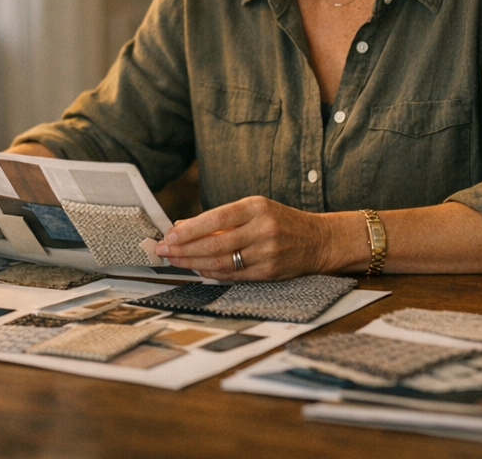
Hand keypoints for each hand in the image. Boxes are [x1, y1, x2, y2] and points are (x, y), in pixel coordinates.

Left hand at [154, 195, 338, 280]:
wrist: (317, 240)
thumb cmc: (280, 221)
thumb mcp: (254, 208)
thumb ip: (220, 218)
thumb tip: (182, 225)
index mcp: (256, 207)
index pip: (216, 218)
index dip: (189, 229)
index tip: (169, 234)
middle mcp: (262, 229)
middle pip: (215, 243)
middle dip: (184, 249)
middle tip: (164, 250)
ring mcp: (266, 253)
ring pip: (222, 262)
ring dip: (193, 263)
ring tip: (174, 260)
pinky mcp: (268, 272)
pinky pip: (233, 275)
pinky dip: (212, 273)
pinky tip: (197, 269)